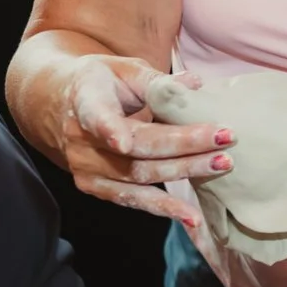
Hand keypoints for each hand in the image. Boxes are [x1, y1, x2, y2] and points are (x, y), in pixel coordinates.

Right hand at [57, 55, 228, 224]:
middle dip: (183, 145)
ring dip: (183, 173)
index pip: (96, 116)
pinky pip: (132, 200)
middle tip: (225, 138)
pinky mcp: (95, 188)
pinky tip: (192, 216)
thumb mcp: (123, 69)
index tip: (123, 142)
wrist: (61, 105)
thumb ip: (156, 81)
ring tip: (221, 165)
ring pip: (139, 176)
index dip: (108, 129)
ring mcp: (86, 168)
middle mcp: (81, 139)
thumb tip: (195, 84)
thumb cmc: (103, 82)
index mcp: (85, 100)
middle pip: (136, 149)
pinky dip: (163, 208)